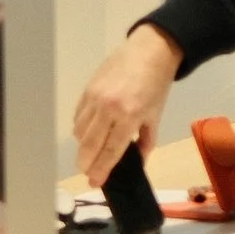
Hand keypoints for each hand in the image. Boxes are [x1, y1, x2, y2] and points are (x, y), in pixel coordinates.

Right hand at [73, 24, 182, 185]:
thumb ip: (146, 141)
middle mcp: (109, 108)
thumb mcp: (156, 115)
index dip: (101, 169)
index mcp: (130, 116)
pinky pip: (78, 116)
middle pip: (89, 145)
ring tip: (90, 152)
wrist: (150, 50)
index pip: (111, 150)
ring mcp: (95, 98)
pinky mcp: (87, 89)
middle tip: (87, 172)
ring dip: (83, 146)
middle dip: (85, 163)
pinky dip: (81, 127)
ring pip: (79, 131)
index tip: (94, 182)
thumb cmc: (157, 84)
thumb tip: (138, 162)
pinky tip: (89, 131)